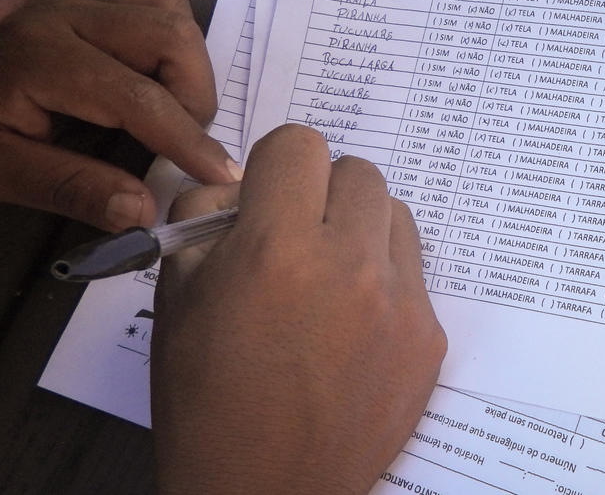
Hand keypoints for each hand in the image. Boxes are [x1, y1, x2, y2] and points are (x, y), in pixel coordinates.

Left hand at [0, 0, 239, 229]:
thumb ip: (69, 189)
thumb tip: (145, 210)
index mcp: (39, 59)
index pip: (136, 97)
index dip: (185, 139)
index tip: (219, 174)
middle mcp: (65, 13)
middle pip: (170, 34)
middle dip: (194, 95)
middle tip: (181, 142)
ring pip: (170, 7)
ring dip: (188, 61)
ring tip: (171, 107)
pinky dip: (174, 35)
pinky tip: (157, 74)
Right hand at [151, 125, 446, 494]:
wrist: (263, 491)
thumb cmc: (207, 400)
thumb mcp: (176, 297)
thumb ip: (205, 218)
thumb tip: (241, 183)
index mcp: (277, 249)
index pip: (301, 144)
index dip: (276, 166)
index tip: (270, 193)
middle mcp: (349, 266)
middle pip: (357, 171)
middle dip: (322, 192)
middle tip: (299, 234)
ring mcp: (399, 304)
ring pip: (394, 213)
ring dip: (362, 228)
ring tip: (331, 275)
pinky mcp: (429, 338)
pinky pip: (415, 272)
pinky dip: (385, 280)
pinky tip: (354, 322)